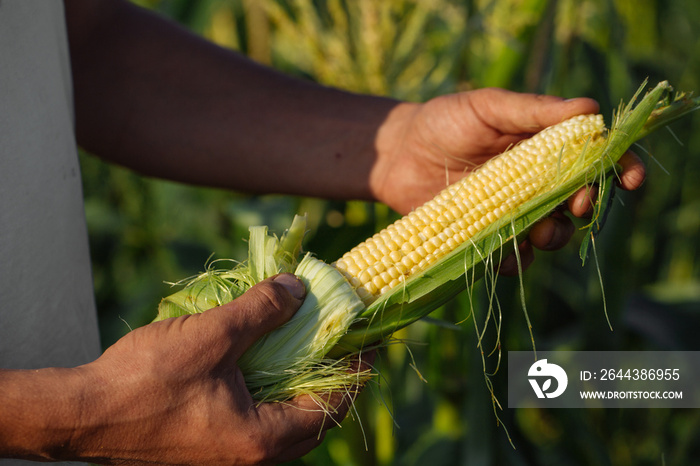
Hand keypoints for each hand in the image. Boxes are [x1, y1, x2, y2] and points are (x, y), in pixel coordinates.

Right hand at [72, 274, 368, 464]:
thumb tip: (299, 289)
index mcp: (262, 439)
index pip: (332, 407)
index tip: (365, 339)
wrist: (81, 415)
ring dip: (298, 382)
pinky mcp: (211, 446)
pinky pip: (257, 418)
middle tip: (336, 339)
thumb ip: (261, 310)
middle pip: (313, 418)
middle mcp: (252, 457)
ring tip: (303, 342)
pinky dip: (269, 389)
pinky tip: (261, 357)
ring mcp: (230, 455)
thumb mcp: (212, 336)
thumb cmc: (145, 381)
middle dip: (329, 377)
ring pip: (284, 419)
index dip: (354, 370)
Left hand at [372, 88, 645, 272]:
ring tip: (537, 230)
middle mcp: (535, 183)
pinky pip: (512, 258)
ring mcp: (512, 213)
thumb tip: (591, 109)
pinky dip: (514, 259)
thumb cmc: (443, 122)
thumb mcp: (487, 107)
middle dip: (586, 205)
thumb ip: (533, 111)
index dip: (618, 167)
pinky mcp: (487, 238)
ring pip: (551, 235)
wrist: (397, 155)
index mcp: (544, 147)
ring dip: (554, 237)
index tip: (630, 177)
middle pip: (579, 202)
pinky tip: (503, 251)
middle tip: (576, 203)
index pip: (593, 158)